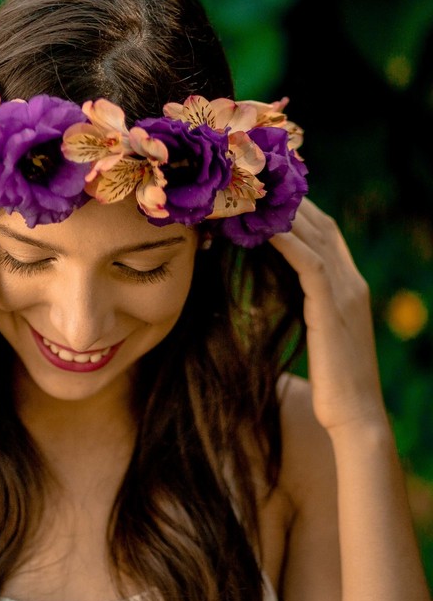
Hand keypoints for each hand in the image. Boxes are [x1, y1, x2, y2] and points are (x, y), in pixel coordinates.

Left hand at [268, 198, 386, 431]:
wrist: (353, 417)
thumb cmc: (328, 380)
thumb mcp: (313, 331)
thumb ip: (300, 304)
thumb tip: (266, 285)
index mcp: (348, 284)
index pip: (323, 230)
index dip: (295, 207)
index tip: (260, 192)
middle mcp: (351, 281)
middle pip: (320, 224)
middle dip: (286, 201)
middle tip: (248, 183)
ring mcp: (346, 294)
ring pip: (315, 237)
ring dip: (281, 214)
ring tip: (247, 196)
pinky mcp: (332, 310)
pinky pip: (311, 265)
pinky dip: (289, 242)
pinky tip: (263, 229)